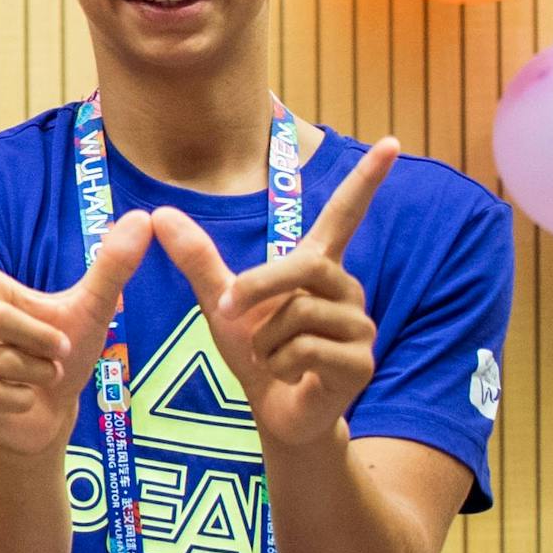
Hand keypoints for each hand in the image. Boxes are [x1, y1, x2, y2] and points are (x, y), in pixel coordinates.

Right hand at [0, 199, 155, 459]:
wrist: (51, 417)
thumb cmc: (63, 358)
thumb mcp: (91, 311)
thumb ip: (112, 266)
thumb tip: (142, 218)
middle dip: (37, 337)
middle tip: (61, 353)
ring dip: (34, 372)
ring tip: (39, 379)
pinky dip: (17, 400)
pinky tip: (18, 400)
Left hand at [154, 139, 395, 449]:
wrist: (276, 411)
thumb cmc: (256, 352)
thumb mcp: (221, 302)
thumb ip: (197, 258)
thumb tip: (158, 212)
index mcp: (318, 268)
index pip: (345, 215)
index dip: (367, 179)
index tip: (394, 141)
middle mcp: (345, 289)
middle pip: (303, 266)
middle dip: (257, 287)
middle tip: (229, 311)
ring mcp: (359, 325)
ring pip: (297, 315)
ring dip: (263, 340)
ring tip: (270, 355)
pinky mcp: (361, 361)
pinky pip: (305, 350)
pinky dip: (278, 365)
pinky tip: (289, 375)